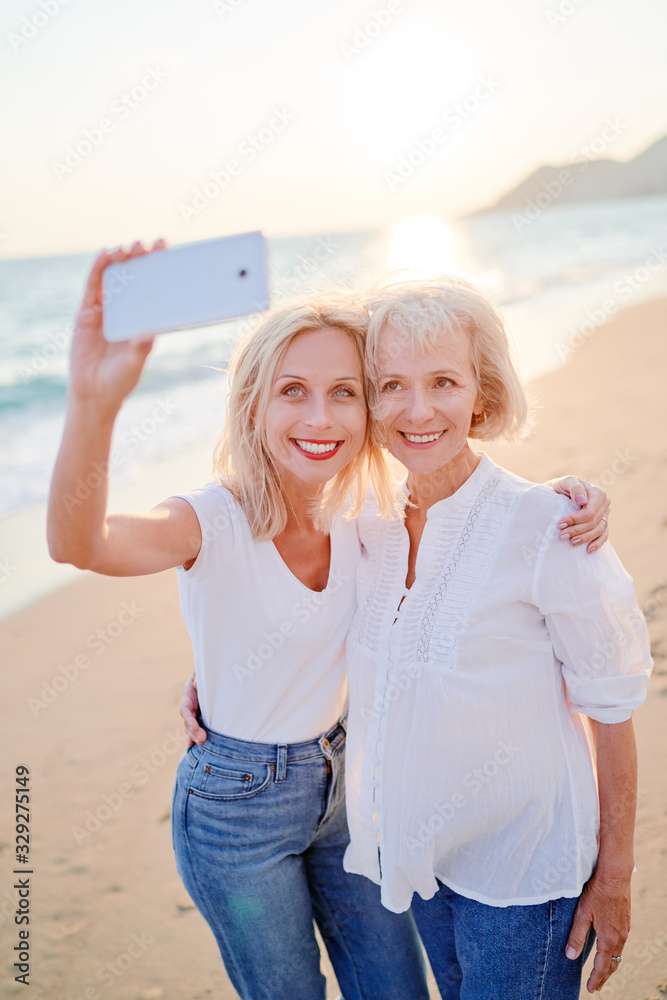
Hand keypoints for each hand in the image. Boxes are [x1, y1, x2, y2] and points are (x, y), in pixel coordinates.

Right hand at [69, 239, 166, 413]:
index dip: (158, 270)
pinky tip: (105, 254)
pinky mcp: (87, 313)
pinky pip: (92, 286)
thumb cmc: (120, 380)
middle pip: (134, 279)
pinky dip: (98, 269)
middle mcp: (125, 312)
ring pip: (113, 279)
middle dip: (140, 260)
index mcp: (142, 321)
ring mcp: (105, 311)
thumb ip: (140, 347)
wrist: (93, 393)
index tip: (168, 252)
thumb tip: (150, 331)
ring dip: (121, 260)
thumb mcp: (134, 363)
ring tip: (130, 247)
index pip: (152, 290)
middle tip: (149, 244)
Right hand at [180, 674, 205, 746]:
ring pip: (190, 726)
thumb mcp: (203, 672)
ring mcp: (194, 711)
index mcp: (188, 695)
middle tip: (202, 739)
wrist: (212, 673)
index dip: (189, 719)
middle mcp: (189, 705)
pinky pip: (196, 727)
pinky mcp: (200, 715)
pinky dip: (194, 735)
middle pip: (188, 721)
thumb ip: (199, 678)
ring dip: (194, 735)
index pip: (185, 710)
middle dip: (193, 731)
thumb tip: (196, 684)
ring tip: (200, 742)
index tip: (195, 727)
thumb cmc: (208, 672)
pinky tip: (192, 744)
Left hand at [550, 477, 609, 553]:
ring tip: (571, 543)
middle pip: (593, 522)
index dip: (575, 520)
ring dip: (585, 538)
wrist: (560, 492)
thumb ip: (575, 488)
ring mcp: (605, 514)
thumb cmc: (563, 486)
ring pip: (598, 530)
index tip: (560, 524)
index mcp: (598, 493)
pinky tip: (589, 550)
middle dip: (577, 530)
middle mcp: (604, 504)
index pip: (590, 512)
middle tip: (561, 536)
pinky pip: (604, 535)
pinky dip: (598, 543)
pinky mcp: (602, 523)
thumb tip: (582, 501)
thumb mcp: (566, 482)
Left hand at [565, 870, 630, 992]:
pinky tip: (609, 949)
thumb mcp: (582, 914)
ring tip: (602, 971)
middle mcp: (620, 937)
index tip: (591, 989)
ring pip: (618, 954)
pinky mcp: (626, 921)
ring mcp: (625, 929)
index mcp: (609, 939)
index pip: (602, 966)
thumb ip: (576, 936)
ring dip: (610, 965)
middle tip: (596, 986)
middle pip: (613, 964)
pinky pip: (621, 943)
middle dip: (604, 977)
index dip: (596, 979)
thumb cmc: (597, 893)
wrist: (615, 876)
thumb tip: (570, 956)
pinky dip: (614, 953)